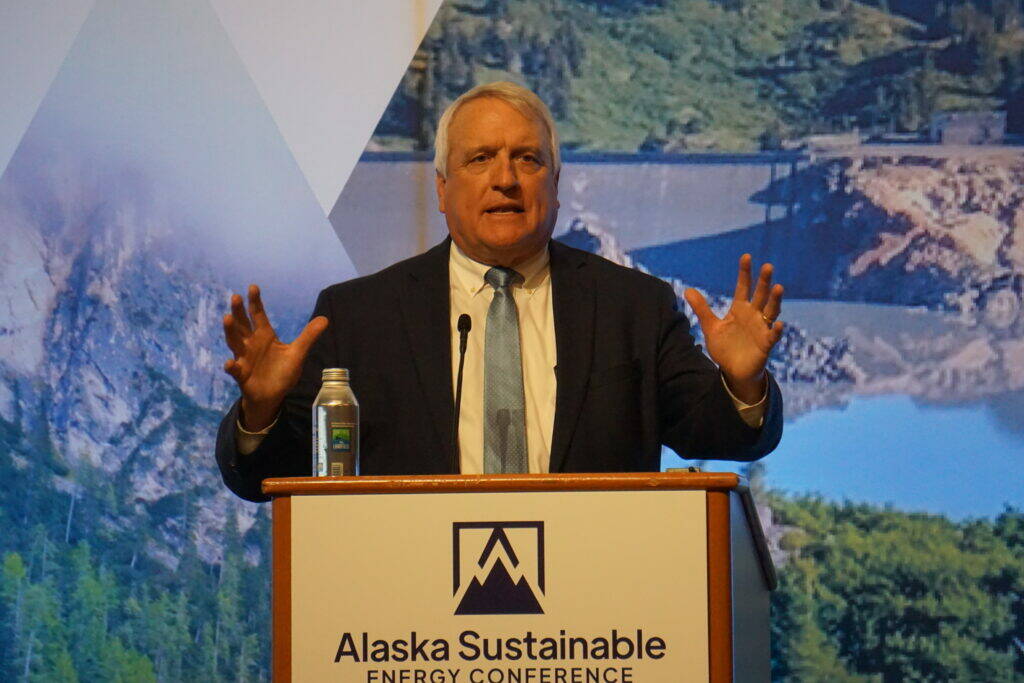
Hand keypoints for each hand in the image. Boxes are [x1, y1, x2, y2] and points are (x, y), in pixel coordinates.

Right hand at [222, 285, 327, 430]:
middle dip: (238, 311)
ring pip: (234, 342)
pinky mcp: (241, 374)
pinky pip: (234, 369)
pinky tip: (229, 364)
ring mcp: (244, 358)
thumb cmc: (282, 372)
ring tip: (227, 318)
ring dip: (230, 331)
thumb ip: (308, 336)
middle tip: (236, 296)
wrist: (272, 395)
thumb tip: (325, 318)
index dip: (255, 302)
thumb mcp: (297, 353)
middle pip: (243, 324)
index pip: (258, 315)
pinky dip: (231, 367)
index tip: (253, 287)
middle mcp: (251, 344)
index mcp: (265, 336)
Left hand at [683, 254, 783, 403]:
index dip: (745, 273)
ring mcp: (761, 329)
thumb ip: (701, 308)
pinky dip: (776, 330)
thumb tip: (687, 289)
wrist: (733, 371)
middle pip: (760, 295)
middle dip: (764, 281)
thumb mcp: (711, 327)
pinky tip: (778, 324)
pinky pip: (773, 336)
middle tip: (768, 266)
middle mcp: (753, 315)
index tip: (746, 256)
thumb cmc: (724, 347)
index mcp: (740, 309)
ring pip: (771, 311)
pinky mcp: (766, 344)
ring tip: (778, 287)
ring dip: (775, 300)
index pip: (743, 287)